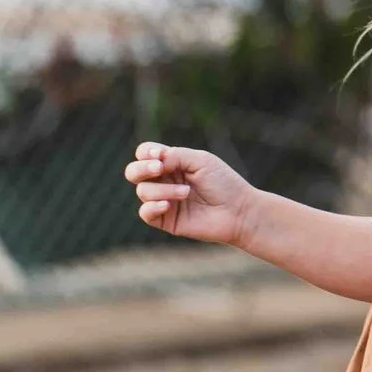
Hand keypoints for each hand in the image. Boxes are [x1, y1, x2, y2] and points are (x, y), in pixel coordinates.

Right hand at [125, 143, 257, 245]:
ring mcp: (164, 200)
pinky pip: (145, 212)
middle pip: (133, 172)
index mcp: (173, 163)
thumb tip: (154, 161)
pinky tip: (168, 205)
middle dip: (141, 169)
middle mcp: (165, 180)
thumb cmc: (223, 183)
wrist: (238, 211)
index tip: (159, 155)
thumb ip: (176, 156)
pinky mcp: (165, 219)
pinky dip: (152, 207)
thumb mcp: (201, 161)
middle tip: (159, 169)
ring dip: (163, 190)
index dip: (146, 152)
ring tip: (186, 192)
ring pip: (143, 191)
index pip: (145, 153)